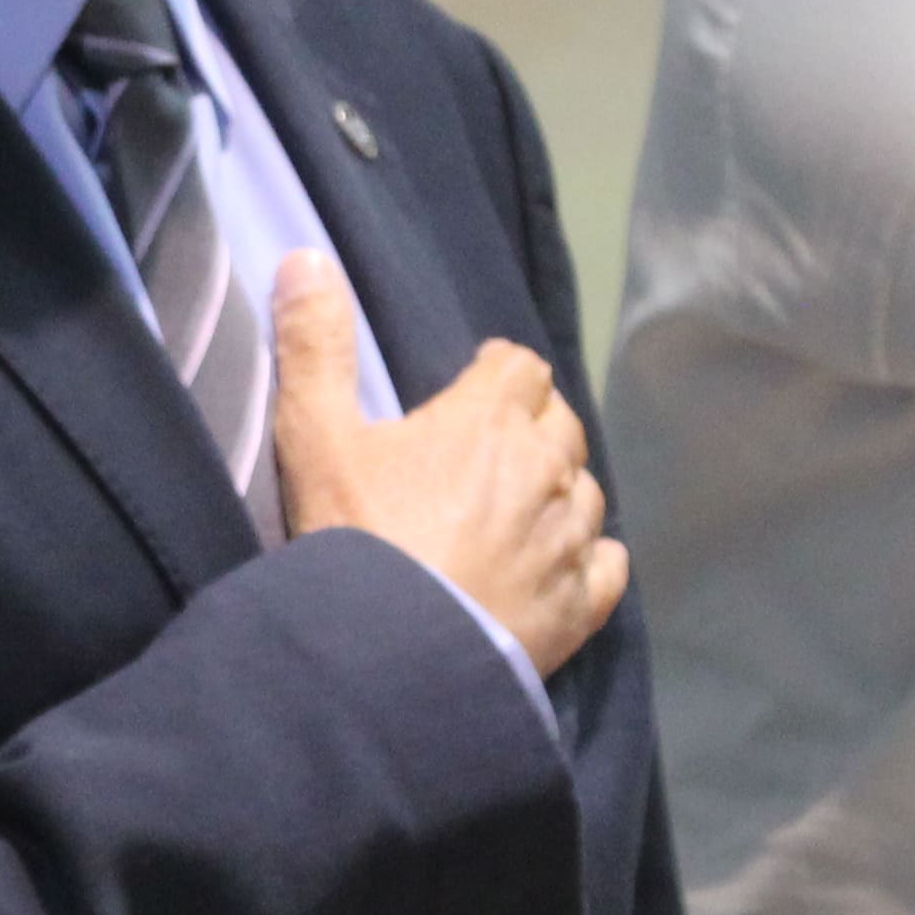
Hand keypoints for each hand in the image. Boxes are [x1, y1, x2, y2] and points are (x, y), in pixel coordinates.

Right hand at [267, 258, 626, 675]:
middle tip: (488, 452)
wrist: (386, 658)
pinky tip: (563, 567)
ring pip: (587, 492)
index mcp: (489, 420)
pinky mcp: (580, 606)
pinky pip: (608, 564)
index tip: (472, 387)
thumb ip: (314, 345)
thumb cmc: (353, 541)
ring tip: (519, 511)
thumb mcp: (315, 437)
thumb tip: (306, 256)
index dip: (498, 373)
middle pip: (562, 423)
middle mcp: (545, 470)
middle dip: (533, 427)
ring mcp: (569, 540)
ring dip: (559, 492)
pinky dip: (590, 558)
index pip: (521, 366)